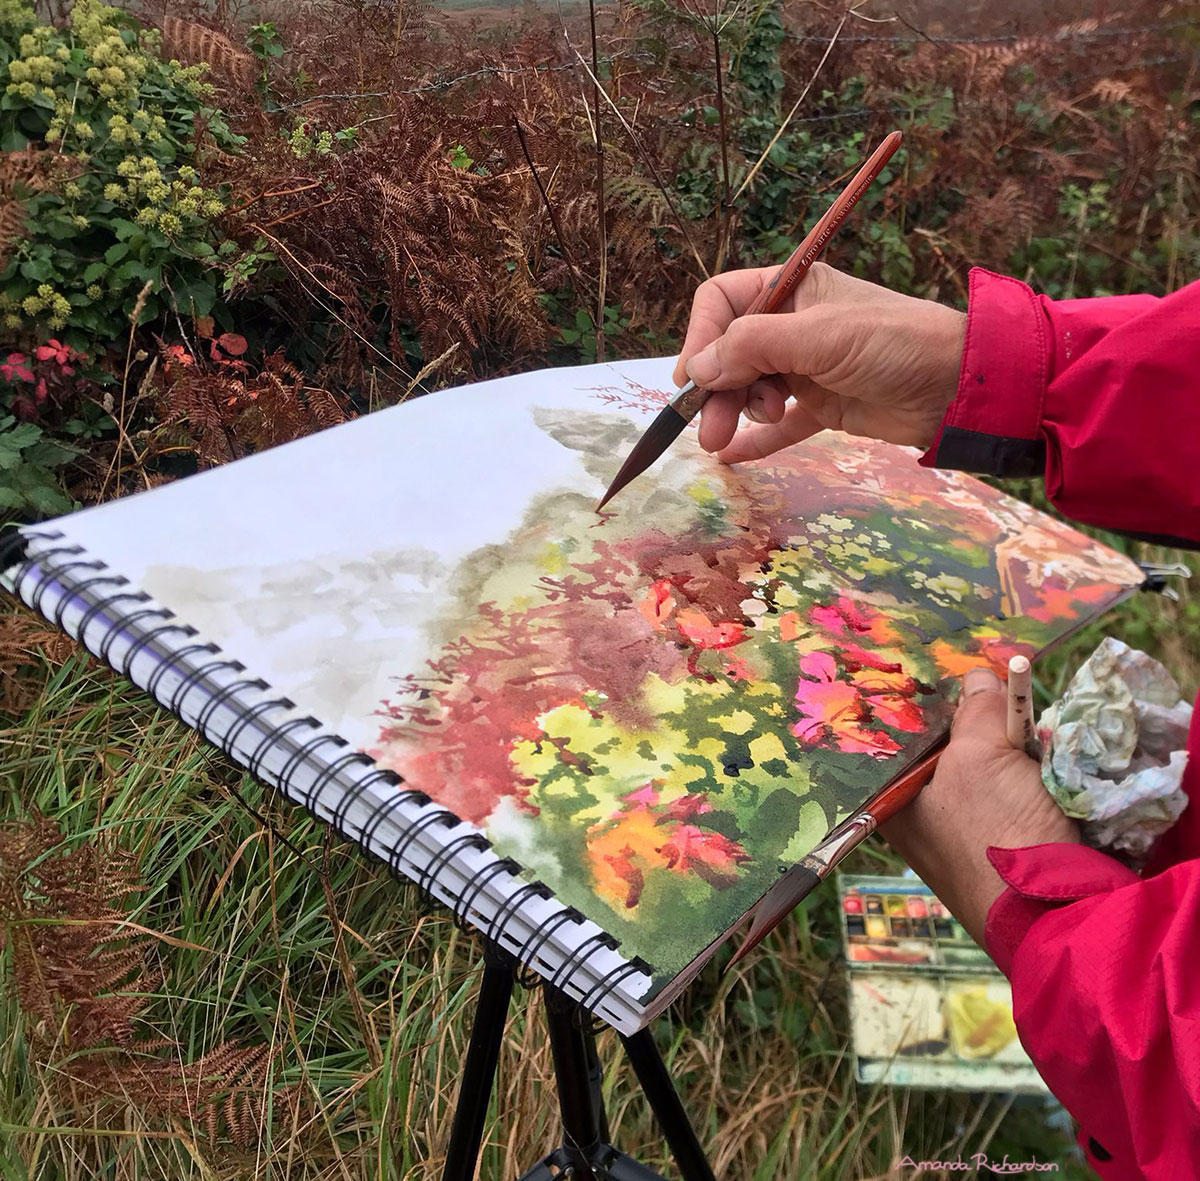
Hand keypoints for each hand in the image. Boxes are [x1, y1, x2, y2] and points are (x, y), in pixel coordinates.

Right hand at [671, 263, 966, 459]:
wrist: (956, 387)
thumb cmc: (893, 343)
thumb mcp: (819, 337)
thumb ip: (753, 347)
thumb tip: (699, 369)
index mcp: (790, 288)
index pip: (722, 302)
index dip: (701, 336)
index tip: (693, 378)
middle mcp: (792, 324)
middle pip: (729, 352)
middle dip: (715, 389)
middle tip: (708, 428)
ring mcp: (806, 366)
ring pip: (748, 389)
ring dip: (734, 413)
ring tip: (729, 439)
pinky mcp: (823, 405)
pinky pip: (779, 423)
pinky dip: (757, 439)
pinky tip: (734, 457)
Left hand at [880, 668, 1079, 947]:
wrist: (1054, 913)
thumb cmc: (997, 832)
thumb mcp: (983, 756)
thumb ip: (978, 710)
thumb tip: (980, 676)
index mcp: (892, 798)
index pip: (901, 734)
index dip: (932, 701)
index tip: (958, 673)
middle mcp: (915, 817)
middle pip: (944, 748)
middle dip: (976, 725)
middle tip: (1002, 702)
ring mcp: (957, 835)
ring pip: (980, 769)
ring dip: (1007, 750)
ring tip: (1027, 736)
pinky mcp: (997, 846)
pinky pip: (1006, 795)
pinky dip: (1024, 778)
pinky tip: (1040, 766)